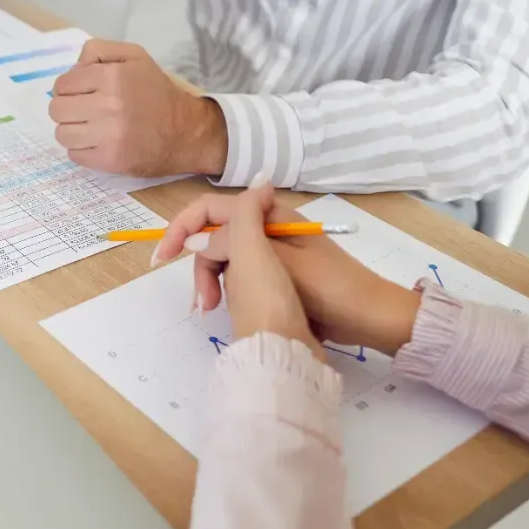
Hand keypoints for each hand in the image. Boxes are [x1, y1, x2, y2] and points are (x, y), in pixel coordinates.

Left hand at [49, 40, 228, 177]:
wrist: (187, 132)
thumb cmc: (157, 92)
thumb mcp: (134, 56)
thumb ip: (99, 50)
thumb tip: (72, 68)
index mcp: (112, 77)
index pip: (62, 84)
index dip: (67, 88)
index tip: (80, 93)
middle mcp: (109, 106)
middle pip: (57, 110)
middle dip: (67, 109)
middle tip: (83, 111)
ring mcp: (109, 136)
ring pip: (62, 134)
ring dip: (72, 130)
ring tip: (91, 127)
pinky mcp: (110, 160)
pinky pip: (74, 155)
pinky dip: (82, 149)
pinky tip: (98, 142)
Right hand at [155, 183, 422, 355]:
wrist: (365, 319)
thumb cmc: (322, 286)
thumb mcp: (271, 258)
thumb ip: (237, 232)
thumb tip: (217, 214)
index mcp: (268, 215)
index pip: (210, 209)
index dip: (182, 228)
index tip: (163, 256)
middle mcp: (267, 228)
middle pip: (214, 235)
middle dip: (198, 263)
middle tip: (200, 299)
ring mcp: (271, 252)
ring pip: (223, 257)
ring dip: (210, 279)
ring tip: (211, 308)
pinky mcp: (276, 276)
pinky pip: (237, 273)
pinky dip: (224, 287)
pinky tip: (225, 306)